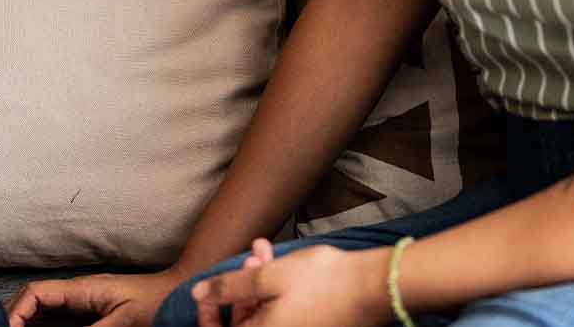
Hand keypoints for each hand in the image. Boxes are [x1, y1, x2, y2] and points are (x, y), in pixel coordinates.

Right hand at [5, 269, 181, 326]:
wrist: (183, 293)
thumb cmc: (159, 304)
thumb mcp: (125, 322)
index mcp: (83, 290)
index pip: (36, 293)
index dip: (15, 311)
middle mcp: (79, 293)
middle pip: (34, 301)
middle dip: (15, 318)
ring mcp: (86, 303)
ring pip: (45, 311)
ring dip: (28, 323)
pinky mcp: (94, 314)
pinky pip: (61, 320)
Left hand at [191, 242, 388, 326]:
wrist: (375, 288)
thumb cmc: (323, 283)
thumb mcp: (267, 277)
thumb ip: (227, 288)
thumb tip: (198, 294)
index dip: (209, 314)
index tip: (207, 292)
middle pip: (246, 323)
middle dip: (240, 290)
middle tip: (250, 258)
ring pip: (266, 315)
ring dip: (259, 286)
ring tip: (267, 252)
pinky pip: (285, 315)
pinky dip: (278, 293)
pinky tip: (283, 266)